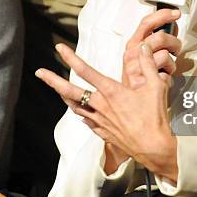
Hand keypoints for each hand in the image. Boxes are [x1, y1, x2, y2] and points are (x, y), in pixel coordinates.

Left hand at [36, 42, 177, 181]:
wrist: (153, 148)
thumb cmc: (155, 118)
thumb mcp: (155, 86)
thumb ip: (147, 65)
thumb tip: (143, 47)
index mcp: (111, 92)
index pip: (86, 71)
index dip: (71, 58)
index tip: (60, 48)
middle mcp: (101, 106)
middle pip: (70, 91)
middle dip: (53, 80)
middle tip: (40, 72)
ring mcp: (99, 121)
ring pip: (75, 107)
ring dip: (65, 97)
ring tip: (58, 90)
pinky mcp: (103, 133)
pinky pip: (86, 121)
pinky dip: (81, 114)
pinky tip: (80, 113)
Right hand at [122, 8, 181, 88]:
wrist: (130, 100)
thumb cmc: (139, 76)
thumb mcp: (142, 55)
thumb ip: (155, 41)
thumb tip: (172, 28)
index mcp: (133, 44)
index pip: (146, 23)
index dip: (162, 15)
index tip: (175, 13)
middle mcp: (133, 54)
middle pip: (161, 37)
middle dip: (174, 43)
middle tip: (176, 49)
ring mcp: (138, 67)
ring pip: (166, 56)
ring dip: (171, 64)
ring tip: (166, 69)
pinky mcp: (144, 80)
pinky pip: (167, 73)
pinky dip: (168, 77)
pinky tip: (162, 78)